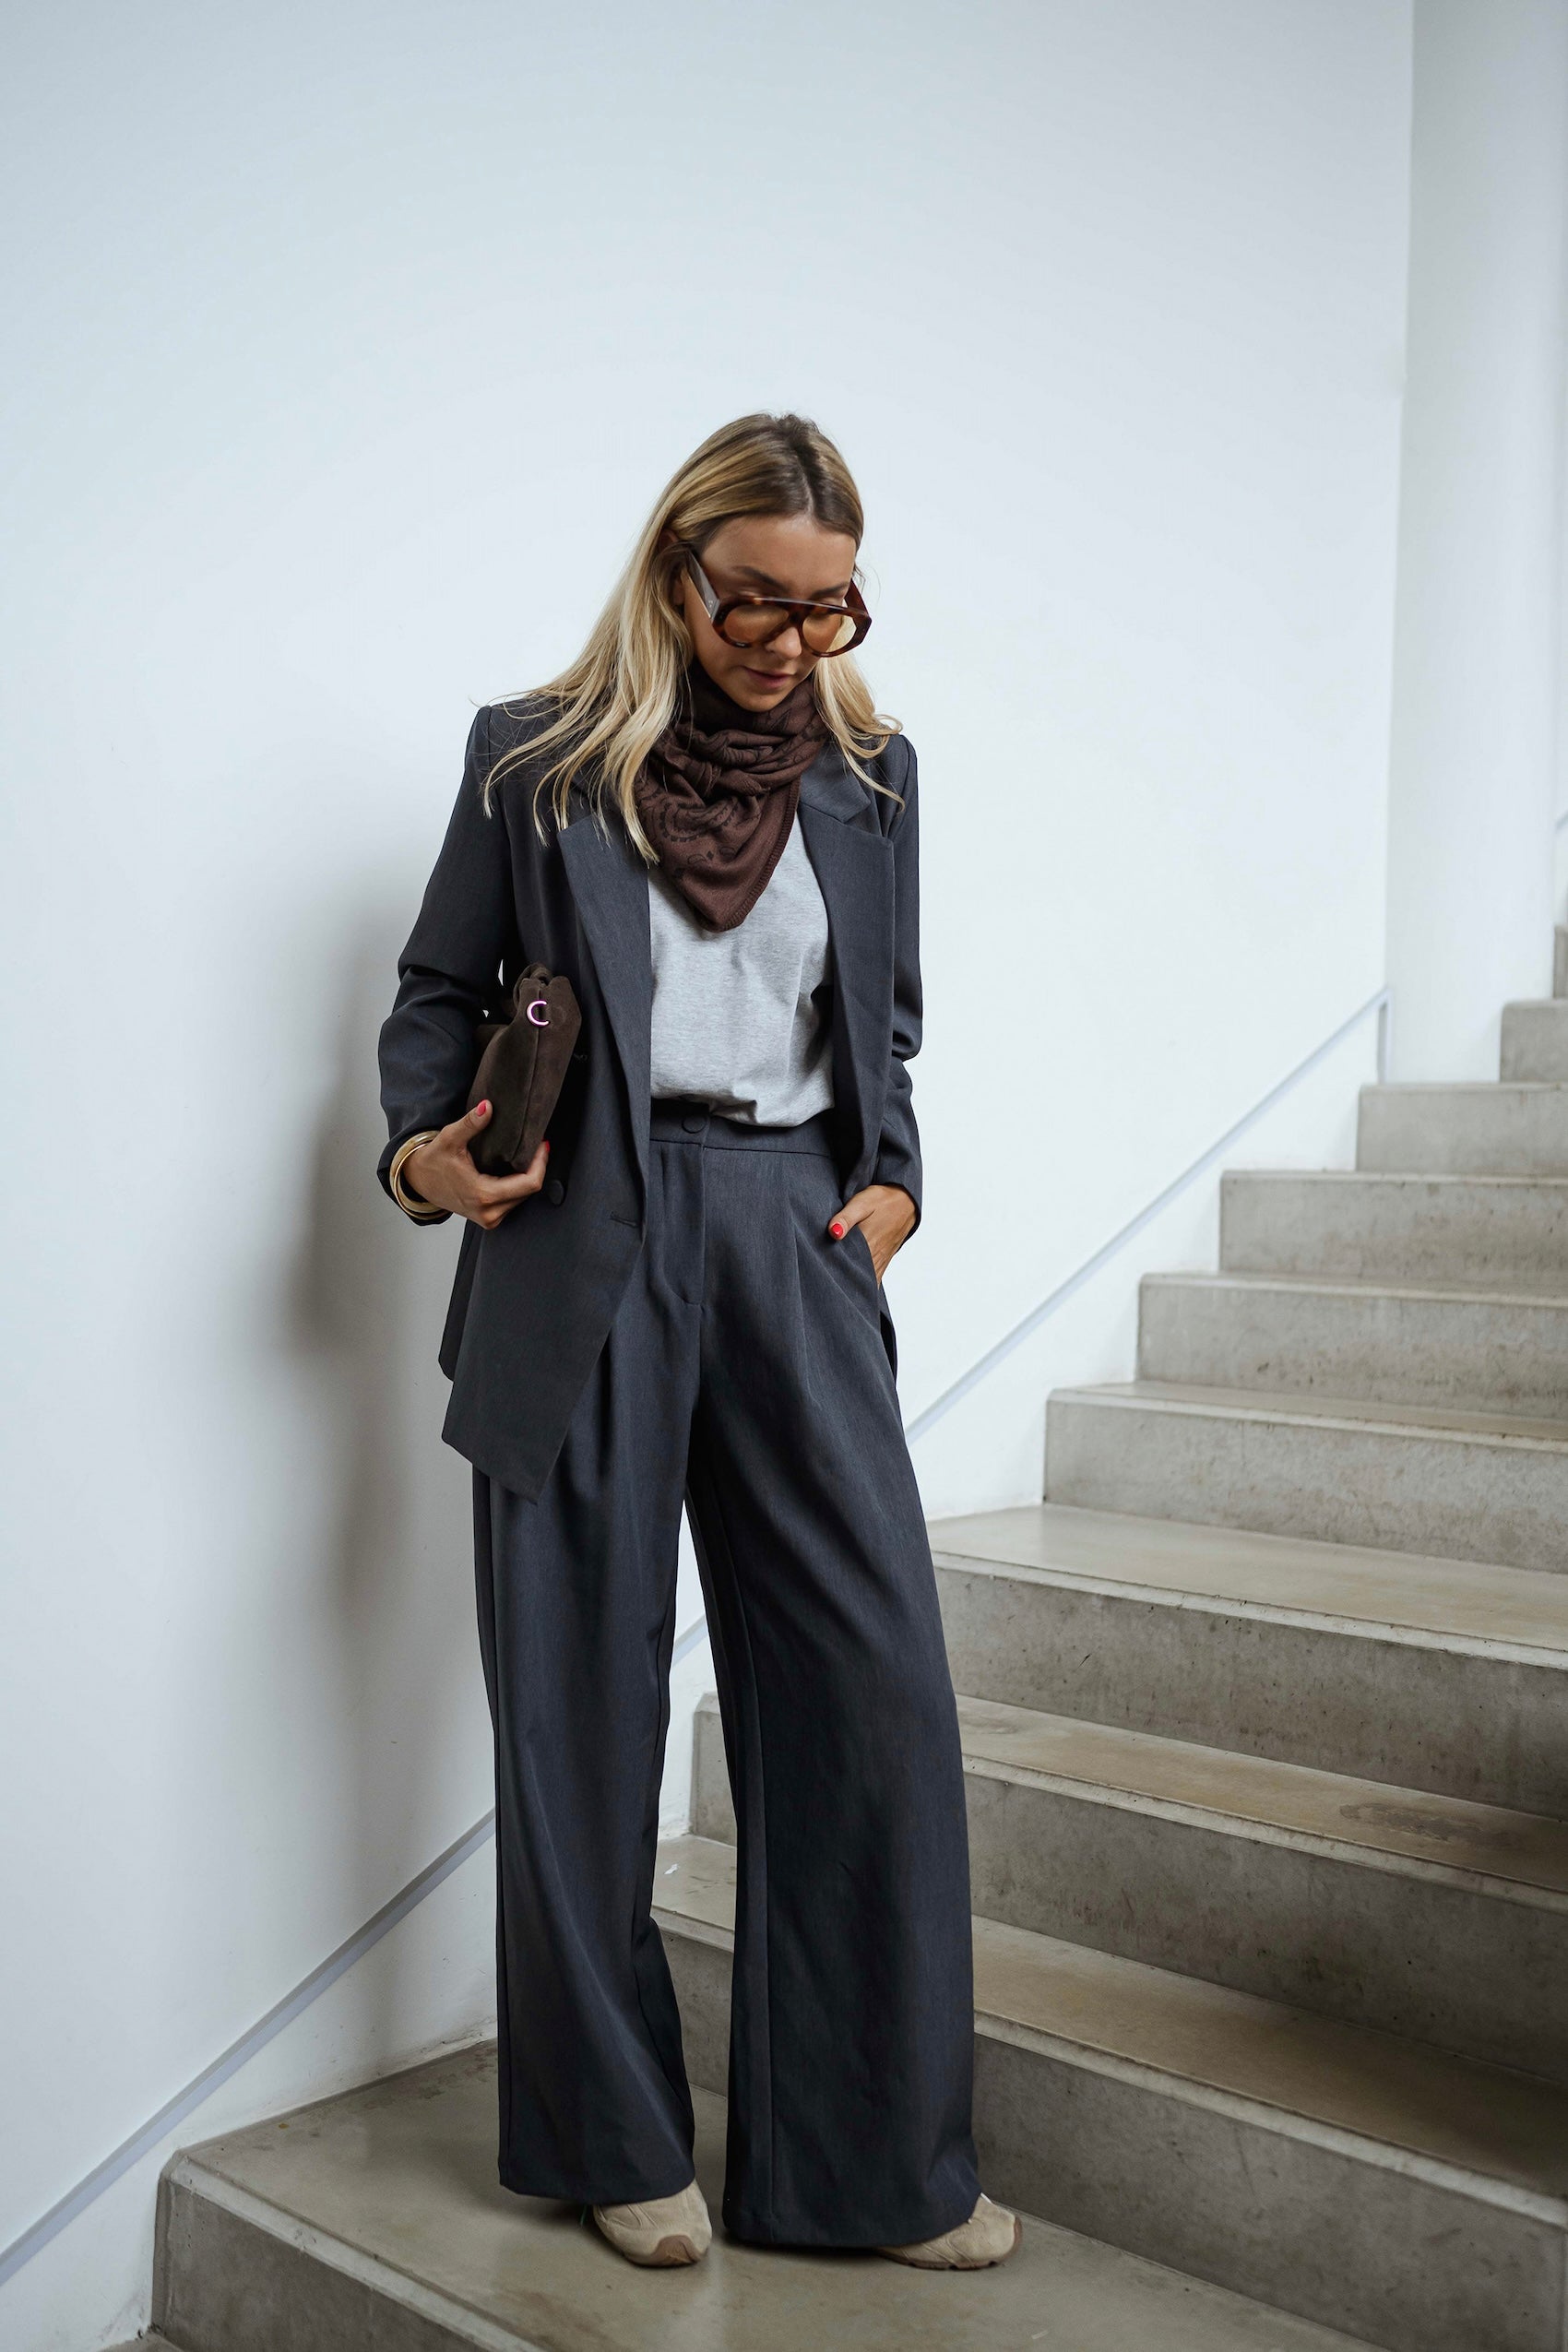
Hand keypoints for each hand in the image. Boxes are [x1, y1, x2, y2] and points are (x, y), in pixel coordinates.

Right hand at [405, 1101, 550, 1229]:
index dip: (541, 1163)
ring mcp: (489, 1219)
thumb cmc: (433, 1161)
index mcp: (483, 1195)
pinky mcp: (489, 1219)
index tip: (542, 1143)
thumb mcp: (449, 1138)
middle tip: (537, 1144)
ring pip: (523, 1198)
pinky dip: (518, 1185)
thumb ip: (470, 1123)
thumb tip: (487, 1107)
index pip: (529, 1183)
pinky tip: (514, 1168)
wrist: (419, 1182)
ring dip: (528, 1176)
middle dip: (537, 1167)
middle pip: (530, 1190)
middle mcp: (489, 1212)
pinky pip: (514, 1202)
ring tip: (527, 1154)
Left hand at [827, 1183, 916, 1283]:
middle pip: (854, 1275)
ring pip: (865, 1280)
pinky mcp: (884, 1260)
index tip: (820, 1270)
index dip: (831, 1270)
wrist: (906, 1202)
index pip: (845, 1265)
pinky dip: (865, 1282)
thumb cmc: (882, 1201)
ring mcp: (880, 1260)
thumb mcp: (862, 1203)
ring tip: (836, 1283)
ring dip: (852, 1282)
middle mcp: (875, 1256)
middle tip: (824, 1279)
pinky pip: (875, 1278)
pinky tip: (854, 1284)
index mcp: (866, 1243)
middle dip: (839, 1279)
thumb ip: (846, 1218)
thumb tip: (833, 1232)